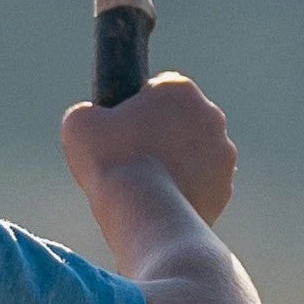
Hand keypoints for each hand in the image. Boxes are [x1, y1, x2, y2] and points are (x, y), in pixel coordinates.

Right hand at [61, 73, 233, 226]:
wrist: (144, 213)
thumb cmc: (112, 161)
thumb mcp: (79, 124)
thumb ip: (88, 112)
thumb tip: (91, 117)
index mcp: (181, 91)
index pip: (158, 89)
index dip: (136, 108)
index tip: (121, 129)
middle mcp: (211, 116)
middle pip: (180, 121)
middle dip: (160, 134)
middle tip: (130, 158)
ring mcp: (223, 155)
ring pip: (193, 154)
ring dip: (174, 163)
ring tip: (143, 185)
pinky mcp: (224, 189)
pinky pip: (200, 185)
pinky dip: (183, 191)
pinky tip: (159, 203)